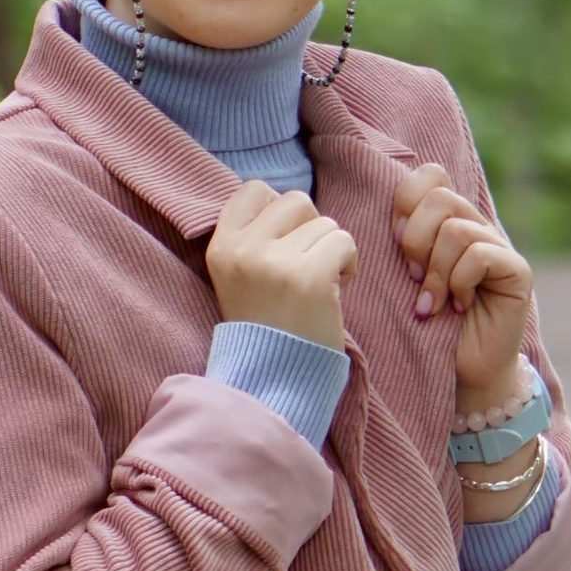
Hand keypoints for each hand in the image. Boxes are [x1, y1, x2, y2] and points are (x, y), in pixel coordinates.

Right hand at [203, 180, 356, 348]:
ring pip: (325, 222)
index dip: (279, 211)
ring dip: (330, 251)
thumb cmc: (267, 326)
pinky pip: (344, 241)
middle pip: (296, 200)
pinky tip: (334, 292)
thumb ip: (255, 237)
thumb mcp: (240, 276)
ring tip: (317, 286)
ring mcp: (276, 263)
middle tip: (305, 267)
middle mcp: (243, 250)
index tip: (283, 244)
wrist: (275, 381)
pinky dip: (349, 264)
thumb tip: (288, 202)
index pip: (254, 189)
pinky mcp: (310, 277)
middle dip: (310, 229)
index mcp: (221, 246)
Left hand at [393, 158, 534, 412]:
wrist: (464, 373)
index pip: (430, 175)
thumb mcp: (406, 278)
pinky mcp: (517, 270)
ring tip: (432, 303)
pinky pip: (478, 255)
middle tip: (413, 279)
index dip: (405, 202)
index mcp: (449, 220)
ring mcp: (500, 246)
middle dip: (415, 241)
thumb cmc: (429, 327)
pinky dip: (459, 283)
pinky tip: (458, 307)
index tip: (395, 244)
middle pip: (439, 197)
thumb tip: (393, 220)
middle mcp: (477, 226)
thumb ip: (403, 242)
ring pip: (456, 229)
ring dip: (435, 272)